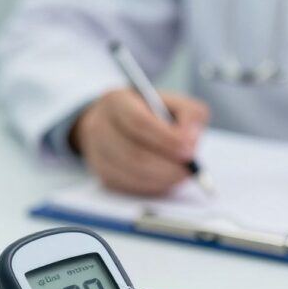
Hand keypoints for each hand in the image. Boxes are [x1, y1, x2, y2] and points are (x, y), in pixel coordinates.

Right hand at [72, 89, 209, 195]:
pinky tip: (166, 179)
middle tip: (188, 169)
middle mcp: (100, 126)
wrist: (118, 125)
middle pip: (133, 153)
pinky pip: (129, 187)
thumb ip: (189, 114)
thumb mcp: (173, 102)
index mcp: (116, 101)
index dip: (165, 139)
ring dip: (162, 178)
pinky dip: (152, 186)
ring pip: (131, 173)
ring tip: (181, 174)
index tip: (189, 150)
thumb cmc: (150, 113)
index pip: (138, 122)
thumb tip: (190, 140)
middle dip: (166, 164)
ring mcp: (97, 153)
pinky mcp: (103, 175)